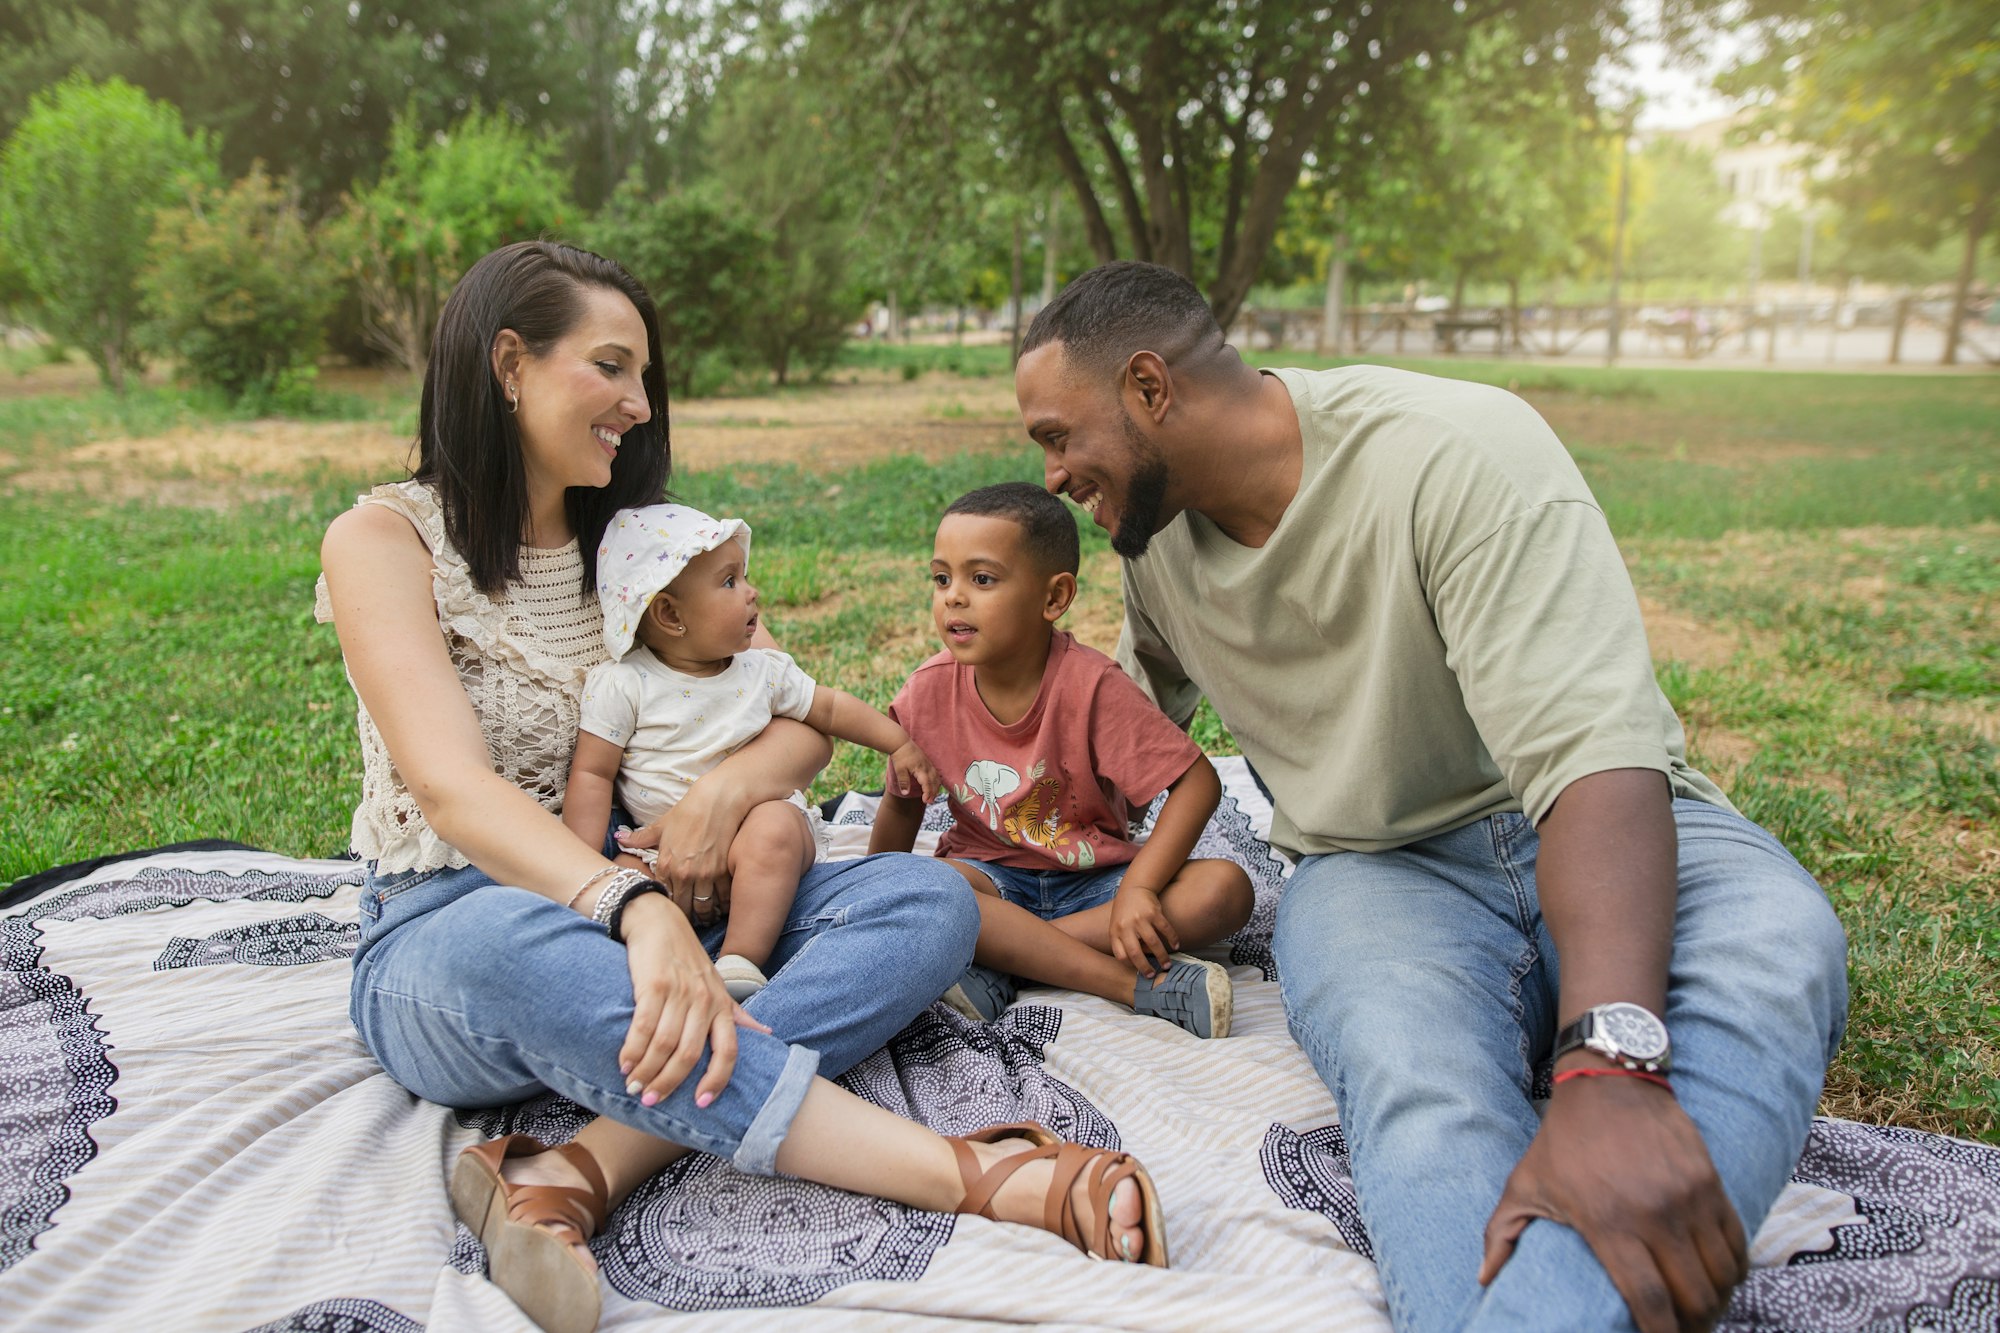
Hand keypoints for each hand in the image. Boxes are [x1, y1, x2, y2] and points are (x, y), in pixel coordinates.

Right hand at [615, 893, 771, 1107]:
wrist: (658, 921)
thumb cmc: (687, 960)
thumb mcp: (717, 986)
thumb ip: (737, 1014)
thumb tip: (767, 1034)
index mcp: (722, 1006)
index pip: (729, 1051)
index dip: (718, 1080)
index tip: (702, 1104)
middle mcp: (705, 1001)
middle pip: (690, 1054)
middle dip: (669, 1083)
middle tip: (651, 1101)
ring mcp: (680, 992)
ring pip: (665, 1044)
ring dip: (646, 1071)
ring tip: (633, 1087)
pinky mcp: (654, 985)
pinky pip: (643, 1026)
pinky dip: (632, 1049)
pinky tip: (624, 1063)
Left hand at [627, 779, 746, 916]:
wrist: (717, 800)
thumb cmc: (688, 811)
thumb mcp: (661, 826)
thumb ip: (640, 838)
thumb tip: (620, 838)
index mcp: (665, 865)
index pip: (664, 898)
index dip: (668, 907)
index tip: (673, 911)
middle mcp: (684, 874)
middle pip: (684, 909)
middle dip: (687, 917)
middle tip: (691, 921)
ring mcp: (705, 874)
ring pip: (704, 908)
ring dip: (705, 915)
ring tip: (707, 918)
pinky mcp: (724, 871)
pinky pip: (723, 898)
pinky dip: (722, 905)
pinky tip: (721, 906)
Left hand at [888, 740, 942, 803]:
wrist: (901, 743)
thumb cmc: (900, 756)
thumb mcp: (899, 770)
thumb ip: (903, 782)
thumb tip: (905, 793)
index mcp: (920, 769)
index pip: (927, 784)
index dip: (928, 793)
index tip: (926, 801)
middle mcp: (927, 767)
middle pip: (934, 782)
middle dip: (933, 793)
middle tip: (929, 802)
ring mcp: (928, 764)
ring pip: (936, 778)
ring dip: (936, 787)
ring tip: (933, 796)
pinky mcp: (928, 762)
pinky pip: (936, 773)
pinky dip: (937, 781)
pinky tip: (934, 785)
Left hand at [1108, 882, 1178, 977]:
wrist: (1134, 888)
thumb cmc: (1125, 912)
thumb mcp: (1117, 926)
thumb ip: (1124, 942)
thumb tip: (1136, 963)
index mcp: (1115, 931)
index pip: (1120, 955)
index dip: (1130, 965)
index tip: (1138, 972)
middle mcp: (1126, 926)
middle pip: (1136, 953)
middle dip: (1145, 967)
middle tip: (1153, 975)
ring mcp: (1140, 919)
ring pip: (1153, 943)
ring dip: (1162, 956)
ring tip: (1167, 965)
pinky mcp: (1154, 912)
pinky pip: (1165, 929)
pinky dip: (1172, 939)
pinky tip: (1176, 946)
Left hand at [1480, 1073, 1746, 1331]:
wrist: (1607, 1082)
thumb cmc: (1562, 1140)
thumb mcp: (1525, 1183)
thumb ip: (1502, 1234)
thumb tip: (1483, 1278)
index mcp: (1607, 1222)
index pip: (1648, 1299)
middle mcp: (1653, 1214)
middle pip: (1692, 1294)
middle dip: (1693, 1324)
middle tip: (1685, 1330)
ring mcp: (1687, 1197)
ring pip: (1721, 1273)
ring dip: (1717, 1300)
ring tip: (1704, 1310)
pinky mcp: (1709, 1181)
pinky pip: (1736, 1241)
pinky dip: (1735, 1269)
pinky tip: (1722, 1279)